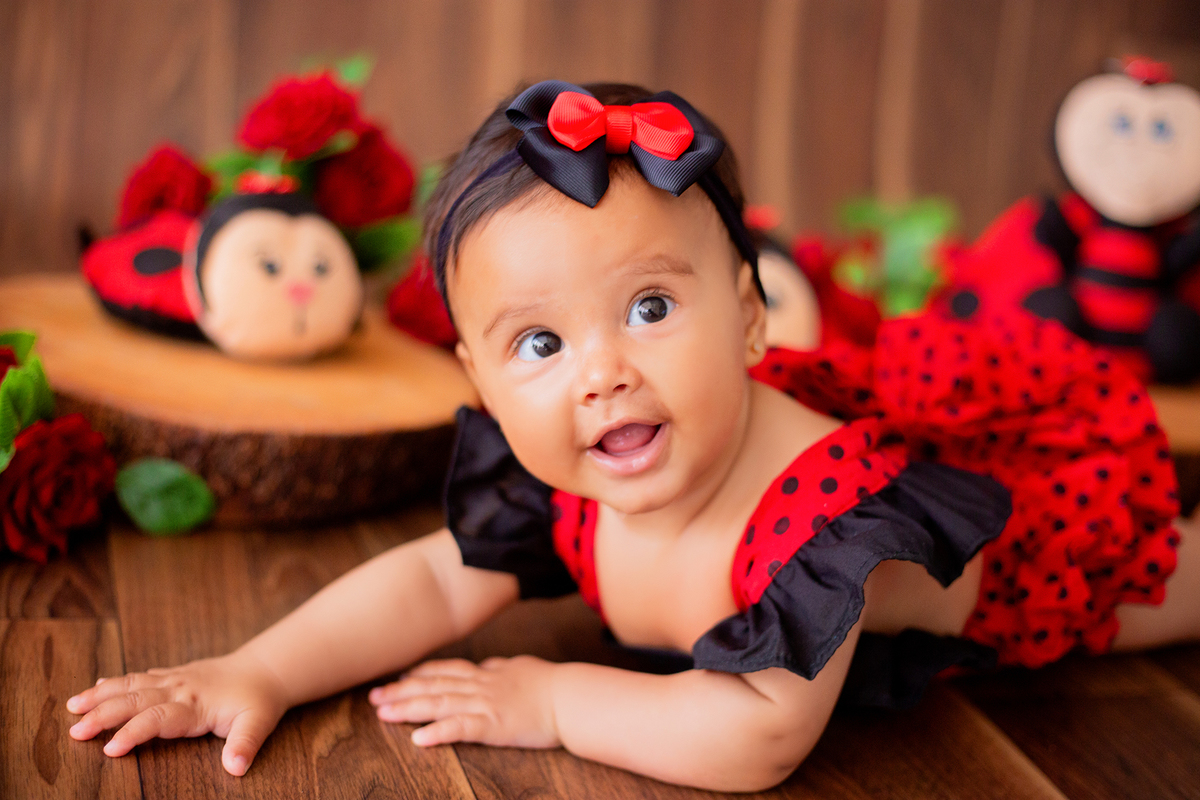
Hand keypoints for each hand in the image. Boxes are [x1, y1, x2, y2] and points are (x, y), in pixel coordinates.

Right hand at [65, 652, 287, 775]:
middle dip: (104, 714)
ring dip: (101, 694)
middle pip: (135, 700)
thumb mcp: (259, 722)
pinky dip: (116, 683)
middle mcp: (179, 688)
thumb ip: (245, 744)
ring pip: (132, 684)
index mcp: (195, 704)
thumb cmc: (260, 699)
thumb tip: (236, 767)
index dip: (134, 733)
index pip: (158, 718)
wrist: (266, 669)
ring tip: (72, 706)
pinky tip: (97, 688)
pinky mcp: (173, 675)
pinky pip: (141, 677)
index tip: (111, 749)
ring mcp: (174, 679)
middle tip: (75, 731)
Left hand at [369, 656, 559, 748]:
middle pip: (432, 685)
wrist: (571, 696)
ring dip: (408, 708)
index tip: (398, 676)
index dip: (419, 674)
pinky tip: (418, 738)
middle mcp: (479, 686)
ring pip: (439, 703)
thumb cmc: (551, 683)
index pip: (445, 670)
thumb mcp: (521, 668)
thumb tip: (490, 667)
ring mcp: (484, 704)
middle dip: (401, 691)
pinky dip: (438, 732)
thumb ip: (500, 669)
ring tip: (383, 714)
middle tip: (374, 696)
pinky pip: (461, 728)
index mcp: (486, 674)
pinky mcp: (493, 725)